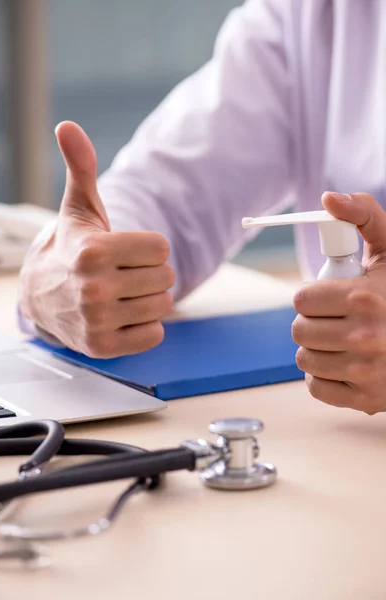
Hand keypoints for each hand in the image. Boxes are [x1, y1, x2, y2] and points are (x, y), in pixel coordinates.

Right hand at [19, 121, 173, 357]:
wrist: (41, 296)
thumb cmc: (71, 247)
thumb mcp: (79, 207)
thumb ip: (81, 167)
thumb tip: (68, 126)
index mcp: (93, 252)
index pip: (162, 249)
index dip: (149, 248)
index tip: (126, 250)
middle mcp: (94, 289)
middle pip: (166, 277)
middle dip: (150, 272)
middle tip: (123, 273)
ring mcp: (98, 322)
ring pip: (164, 306)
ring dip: (150, 298)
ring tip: (122, 293)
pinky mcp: (104, 348)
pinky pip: (155, 335)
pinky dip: (145, 326)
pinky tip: (122, 316)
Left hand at [292, 192, 385, 413]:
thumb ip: (363, 216)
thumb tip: (329, 198)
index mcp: (365, 298)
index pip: (301, 299)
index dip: (315, 296)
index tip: (333, 296)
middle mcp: (365, 337)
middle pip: (298, 330)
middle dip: (314, 321)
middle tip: (338, 319)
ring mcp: (365, 372)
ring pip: (303, 358)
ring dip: (317, 348)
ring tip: (344, 340)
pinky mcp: (364, 400)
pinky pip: (315, 387)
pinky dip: (325, 376)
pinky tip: (347, 363)